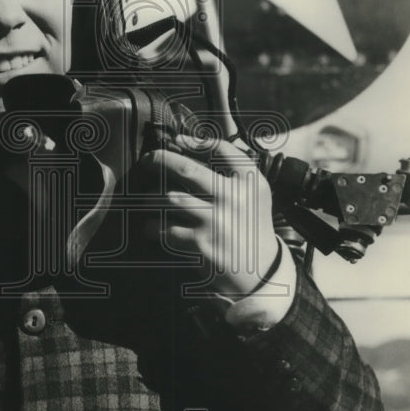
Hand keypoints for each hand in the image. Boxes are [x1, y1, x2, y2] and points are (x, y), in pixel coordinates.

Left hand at [138, 134, 278, 298]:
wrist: (261, 271)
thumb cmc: (249, 224)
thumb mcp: (254, 191)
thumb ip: (232, 167)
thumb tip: (190, 143)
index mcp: (249, 181)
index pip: (221, 149)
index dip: (195, 141)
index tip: (177, 140)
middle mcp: (233, 198)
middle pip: (187, 170)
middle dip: (160, 160)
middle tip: (148, 159)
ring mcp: (216, 222)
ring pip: (169, 199)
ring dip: (152, 198)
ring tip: (150, 201)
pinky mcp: (201, 245)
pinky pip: (165, 229)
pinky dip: (153, 227)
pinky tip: (152, 227)